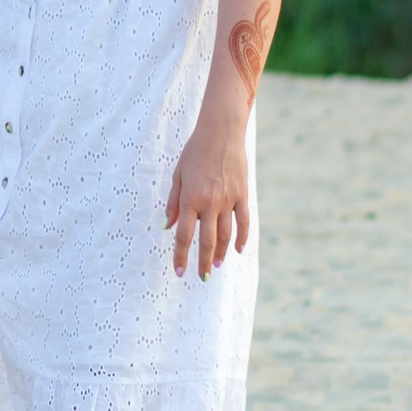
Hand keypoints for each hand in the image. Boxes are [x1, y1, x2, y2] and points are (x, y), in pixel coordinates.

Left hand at [164, 119, 250, 277]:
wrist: (220, 133)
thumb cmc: (194, 153)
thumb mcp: (177, 176)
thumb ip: (173, 203)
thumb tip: (167, 227)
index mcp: (190, 199)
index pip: (184, 235)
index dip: (181, 256)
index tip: (180, 272)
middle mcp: (209, 203)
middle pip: (207, 241)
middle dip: (204, 262)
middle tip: (202, 277)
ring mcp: (228, 200)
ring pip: (226, 235)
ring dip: (222, 253)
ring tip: (217, 266)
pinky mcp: (242, 195)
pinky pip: (244, 221)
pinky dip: (242, 238)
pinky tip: (239, 250)